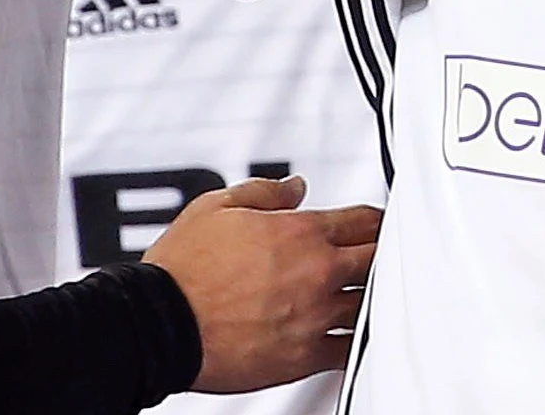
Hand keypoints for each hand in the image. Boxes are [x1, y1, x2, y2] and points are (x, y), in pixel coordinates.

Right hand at [144, 174, 381, 392]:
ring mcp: (316, 317)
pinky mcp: (305, 356)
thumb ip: (265, 192)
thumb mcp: (217, 206)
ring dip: (371, 296)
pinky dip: (356, 340)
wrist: (162, 323)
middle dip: (383, 254)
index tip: (376, 224)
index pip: (365, 219)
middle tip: (380, 255)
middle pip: (380, 259)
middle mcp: (318, 273)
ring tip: (367, 293)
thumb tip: (294, 188)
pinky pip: (350, 349)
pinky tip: (353, 334)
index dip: (376, 219)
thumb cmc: (183, 269)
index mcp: (301, 232)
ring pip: (371, 304)